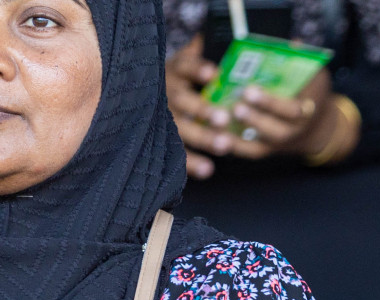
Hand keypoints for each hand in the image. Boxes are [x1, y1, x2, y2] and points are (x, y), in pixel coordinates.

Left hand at [166, 35, 337, 176]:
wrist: (316, 127)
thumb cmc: (309, 91)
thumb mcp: (313, 74)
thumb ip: (301, 60)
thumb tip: (291, 41)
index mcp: (307, 110)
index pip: (293, 110)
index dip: (271, 102)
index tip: (250, 89)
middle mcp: (294, 131)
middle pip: (276, 130)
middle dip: (254, 118)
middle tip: (235, 105)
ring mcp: (279, 143)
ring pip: (259, 145)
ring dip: (238, 135)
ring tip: (219, 120)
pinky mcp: (265, 150)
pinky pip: (248, 152)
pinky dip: (232, 145)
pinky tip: (215, 133)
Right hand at [166, 35, 225, 178]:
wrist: (145, 95)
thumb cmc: (181, 82)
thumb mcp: (187, 64)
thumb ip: (201, 57)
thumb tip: (213, 38)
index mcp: (175, 72)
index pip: (184, 66)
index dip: (197, 70)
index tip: (212, 74)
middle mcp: (166, 94)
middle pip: (183, 101)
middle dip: (203, 110)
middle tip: (225, 118)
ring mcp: (161, 117)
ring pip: (180, 127)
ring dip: (202, 137)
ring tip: (224, 145)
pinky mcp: (162, 139)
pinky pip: (176, 151)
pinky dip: (191, 163)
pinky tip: (208, 170)